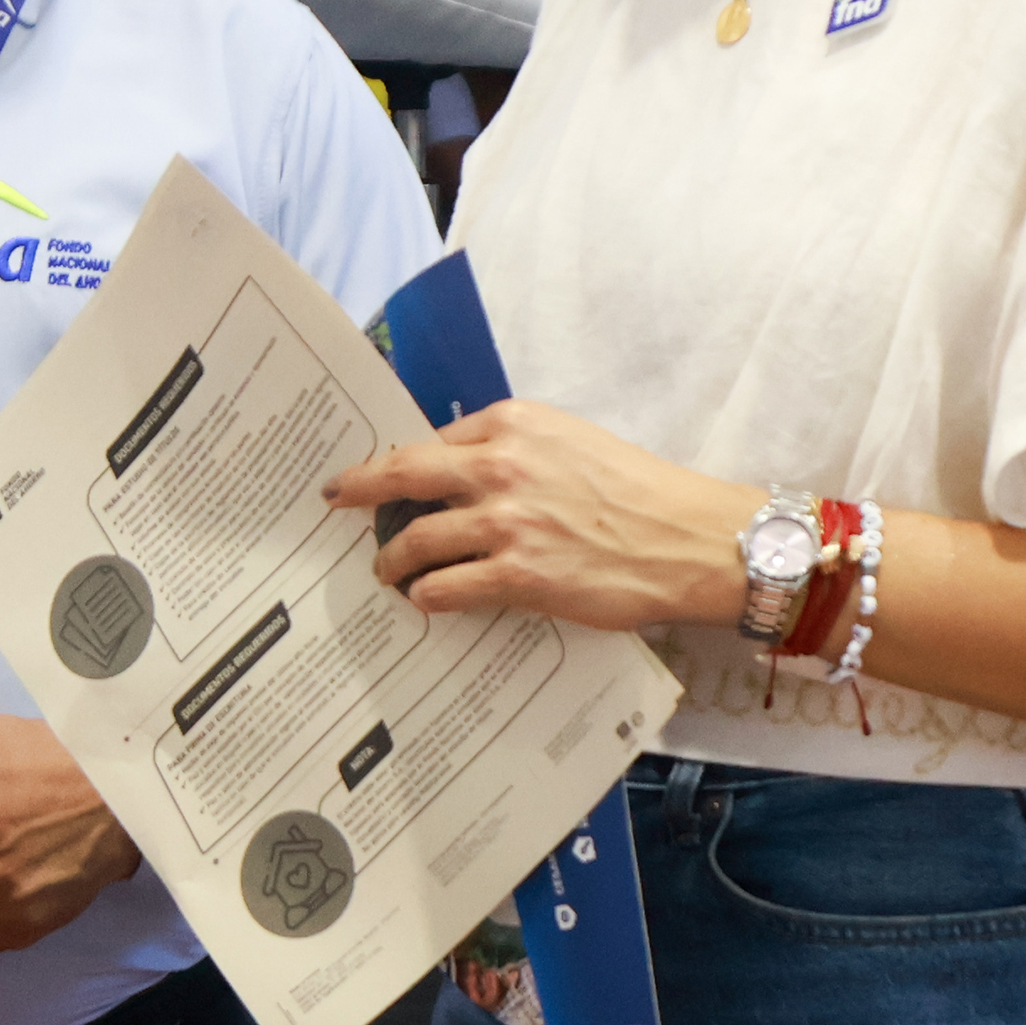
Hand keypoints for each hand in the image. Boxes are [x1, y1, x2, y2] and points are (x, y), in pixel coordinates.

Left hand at [327, 401, 746, 633]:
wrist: (689, 538)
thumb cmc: (637, 491)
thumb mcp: (571, 442)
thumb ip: (516, 450)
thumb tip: (462, 471)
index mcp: (514, 424)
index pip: (433, 439)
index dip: (397, 461)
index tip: (373, 473)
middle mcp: (501, 466)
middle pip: (402, 475)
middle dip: (359, 490)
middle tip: (336, 500)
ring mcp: (506, 522)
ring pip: (417, 540)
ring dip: (392, 559)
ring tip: (385, 571)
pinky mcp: (518, 574)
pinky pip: (446, 588)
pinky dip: (426, 595)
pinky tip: (424, 600)